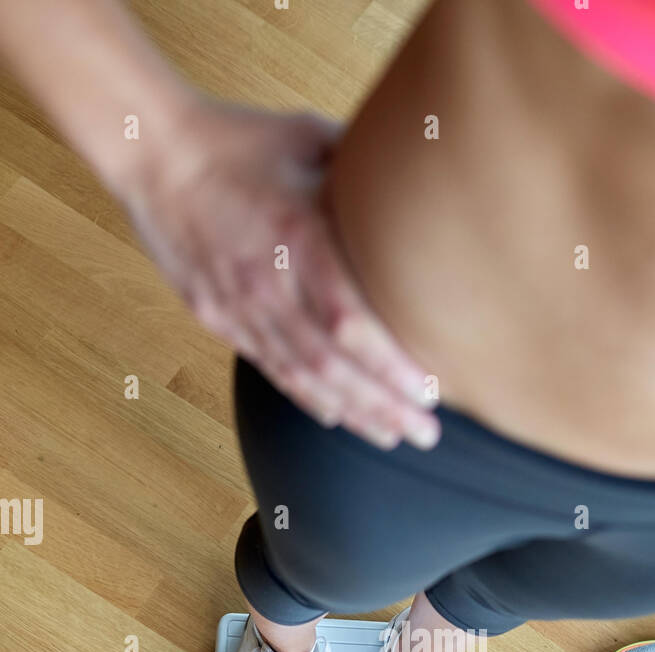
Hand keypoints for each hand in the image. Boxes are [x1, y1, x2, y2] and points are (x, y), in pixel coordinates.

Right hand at [120, 98, 440, 449]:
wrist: (153, 153)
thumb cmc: (240, 140)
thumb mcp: (309, 141)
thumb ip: (361, 177)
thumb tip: (415, 190)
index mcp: (296, 237)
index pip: (349, 322)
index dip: (389, 365)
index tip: (429, 389)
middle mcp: (268, 283)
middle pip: (332, 365)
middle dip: (382, 405)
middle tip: (425, 434)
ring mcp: (239, 307)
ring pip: (301, 376)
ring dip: (351, 412)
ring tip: (391, 435)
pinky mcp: (218, 317)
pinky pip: (269, 366)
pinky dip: (306, 396)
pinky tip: (337, 416)